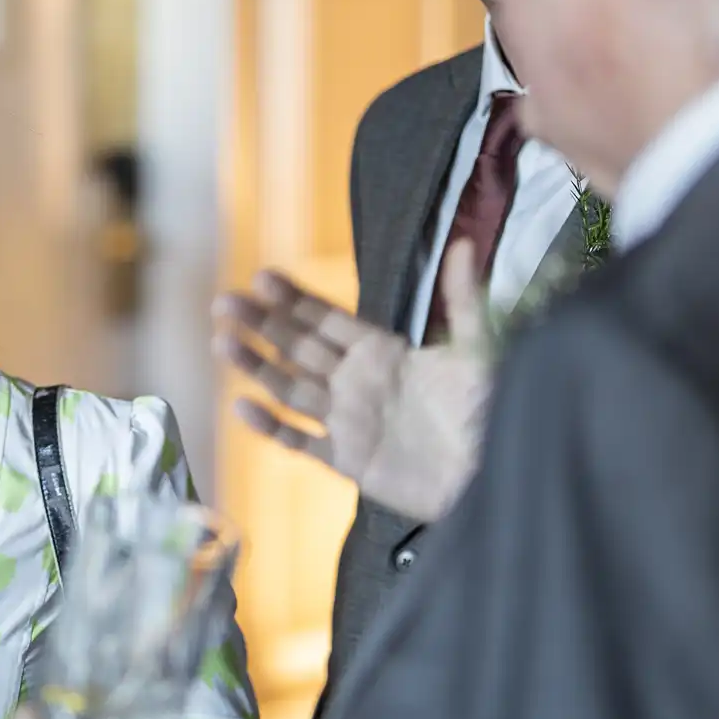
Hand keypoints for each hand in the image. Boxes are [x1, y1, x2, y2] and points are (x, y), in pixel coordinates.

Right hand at [212, 241, 493, 522]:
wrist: (495, 474)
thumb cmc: (489, 411)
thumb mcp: (479, 349)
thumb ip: (464, 299)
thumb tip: (465, 244)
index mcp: (383, 351)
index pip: (328, 319)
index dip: (295, 299)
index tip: (262, 276)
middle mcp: (357, 381)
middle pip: (299, 347)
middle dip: (263, 324)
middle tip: (225, 301)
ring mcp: (348, 421)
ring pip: (292, 388)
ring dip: (257, 365)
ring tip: (223, 341)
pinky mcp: (348, 460)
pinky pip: (302, 441)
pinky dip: (273, 426)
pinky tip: (243, 406)